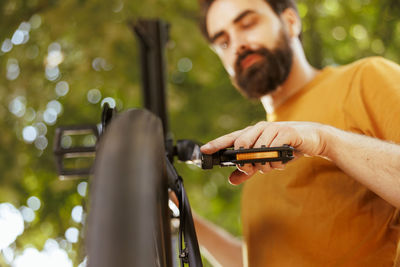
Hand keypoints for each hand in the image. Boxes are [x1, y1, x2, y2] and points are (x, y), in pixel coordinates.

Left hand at [200, 121, 326, 184]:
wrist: (312, 138)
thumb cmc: (285, 147)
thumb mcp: (264, 160)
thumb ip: (248, 170)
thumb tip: (231, 180)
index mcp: (252, 133)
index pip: (230, 138)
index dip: (217, 143)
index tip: (204, 150)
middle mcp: (260, 128)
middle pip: (241, 144)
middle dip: (245, 161)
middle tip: (253, 169)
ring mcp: (273, 128)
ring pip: (257, 150)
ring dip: (263, 165)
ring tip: (271, 166)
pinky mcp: (286, 132)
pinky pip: (274, 149)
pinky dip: (276, 162)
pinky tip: (280, 163)